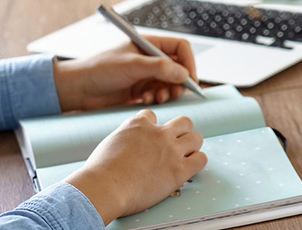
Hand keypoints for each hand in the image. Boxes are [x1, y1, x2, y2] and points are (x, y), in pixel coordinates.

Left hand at [53, 36, 197, 110]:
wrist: (78, 88)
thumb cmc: (99, 69)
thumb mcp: (132, 65)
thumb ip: (160, 68)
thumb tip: (183, 74)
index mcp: (148, 44)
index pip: (180, 48)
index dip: (188, 62)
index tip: (190, 79)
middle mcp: (149, 58)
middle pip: (178, 67)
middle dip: (179, 81)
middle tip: (175, 93)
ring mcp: (145, 74)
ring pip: (170, 83)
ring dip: (168, 92)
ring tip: (159, 98)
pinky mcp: (140, 89)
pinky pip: (159, 93)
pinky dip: (157, 98)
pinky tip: (146, 101)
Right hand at [64, 110, 206, 224]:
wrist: (105, 186)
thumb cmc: (101, 170)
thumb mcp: (111, 141)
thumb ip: (126, 137)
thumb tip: (130, 143)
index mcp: (139, 124)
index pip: (153, 115)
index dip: (152, 126)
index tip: (149, 137)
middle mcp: (159, 133)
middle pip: (184, 121)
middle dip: (181, 131)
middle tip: (175, 143)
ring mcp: (171, 151)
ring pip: (196, 137)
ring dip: (192, 145)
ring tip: (185, 155)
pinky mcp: (179, 170)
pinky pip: (201, 159)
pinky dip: (197, 161)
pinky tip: (189, 167)